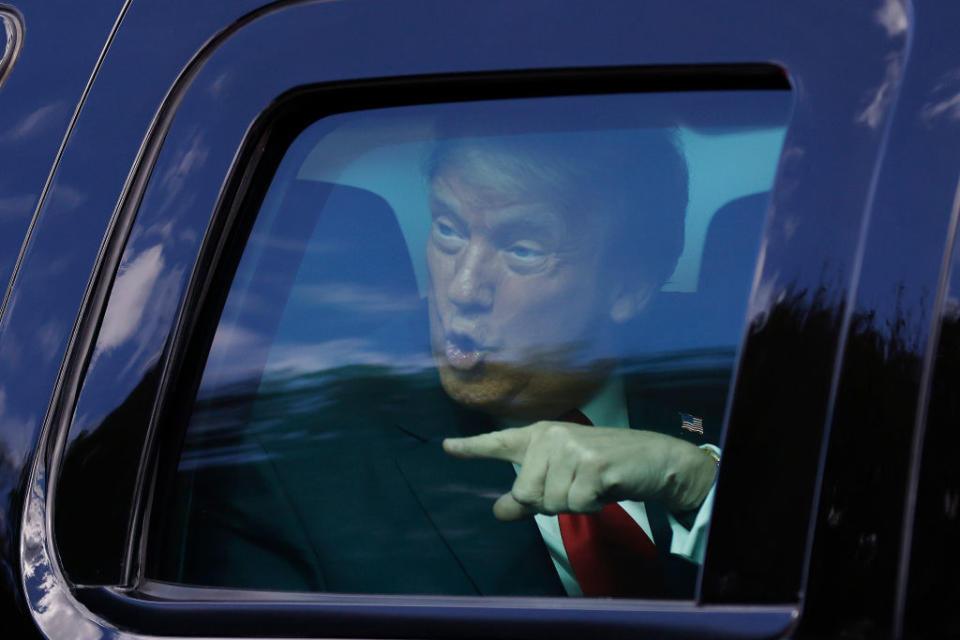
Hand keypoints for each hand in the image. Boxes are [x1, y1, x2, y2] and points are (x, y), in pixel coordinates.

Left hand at [443, 422, 716, 520]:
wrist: (654, 459)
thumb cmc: (606, 469)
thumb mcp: (564, 479)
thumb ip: (529, 495)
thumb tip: (498, 511)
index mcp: (540, 436)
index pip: (500, 442)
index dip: (472, 447)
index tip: (447, 447)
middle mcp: (550, 436)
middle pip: (525, 493)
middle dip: (550, 502)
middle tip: (577, 486)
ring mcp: (570, 447)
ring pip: (549, 502)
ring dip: (574, 504)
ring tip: (593, 485)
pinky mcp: (591, 464)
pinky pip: (575, 505)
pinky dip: (591, 506)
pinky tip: (605, 488)